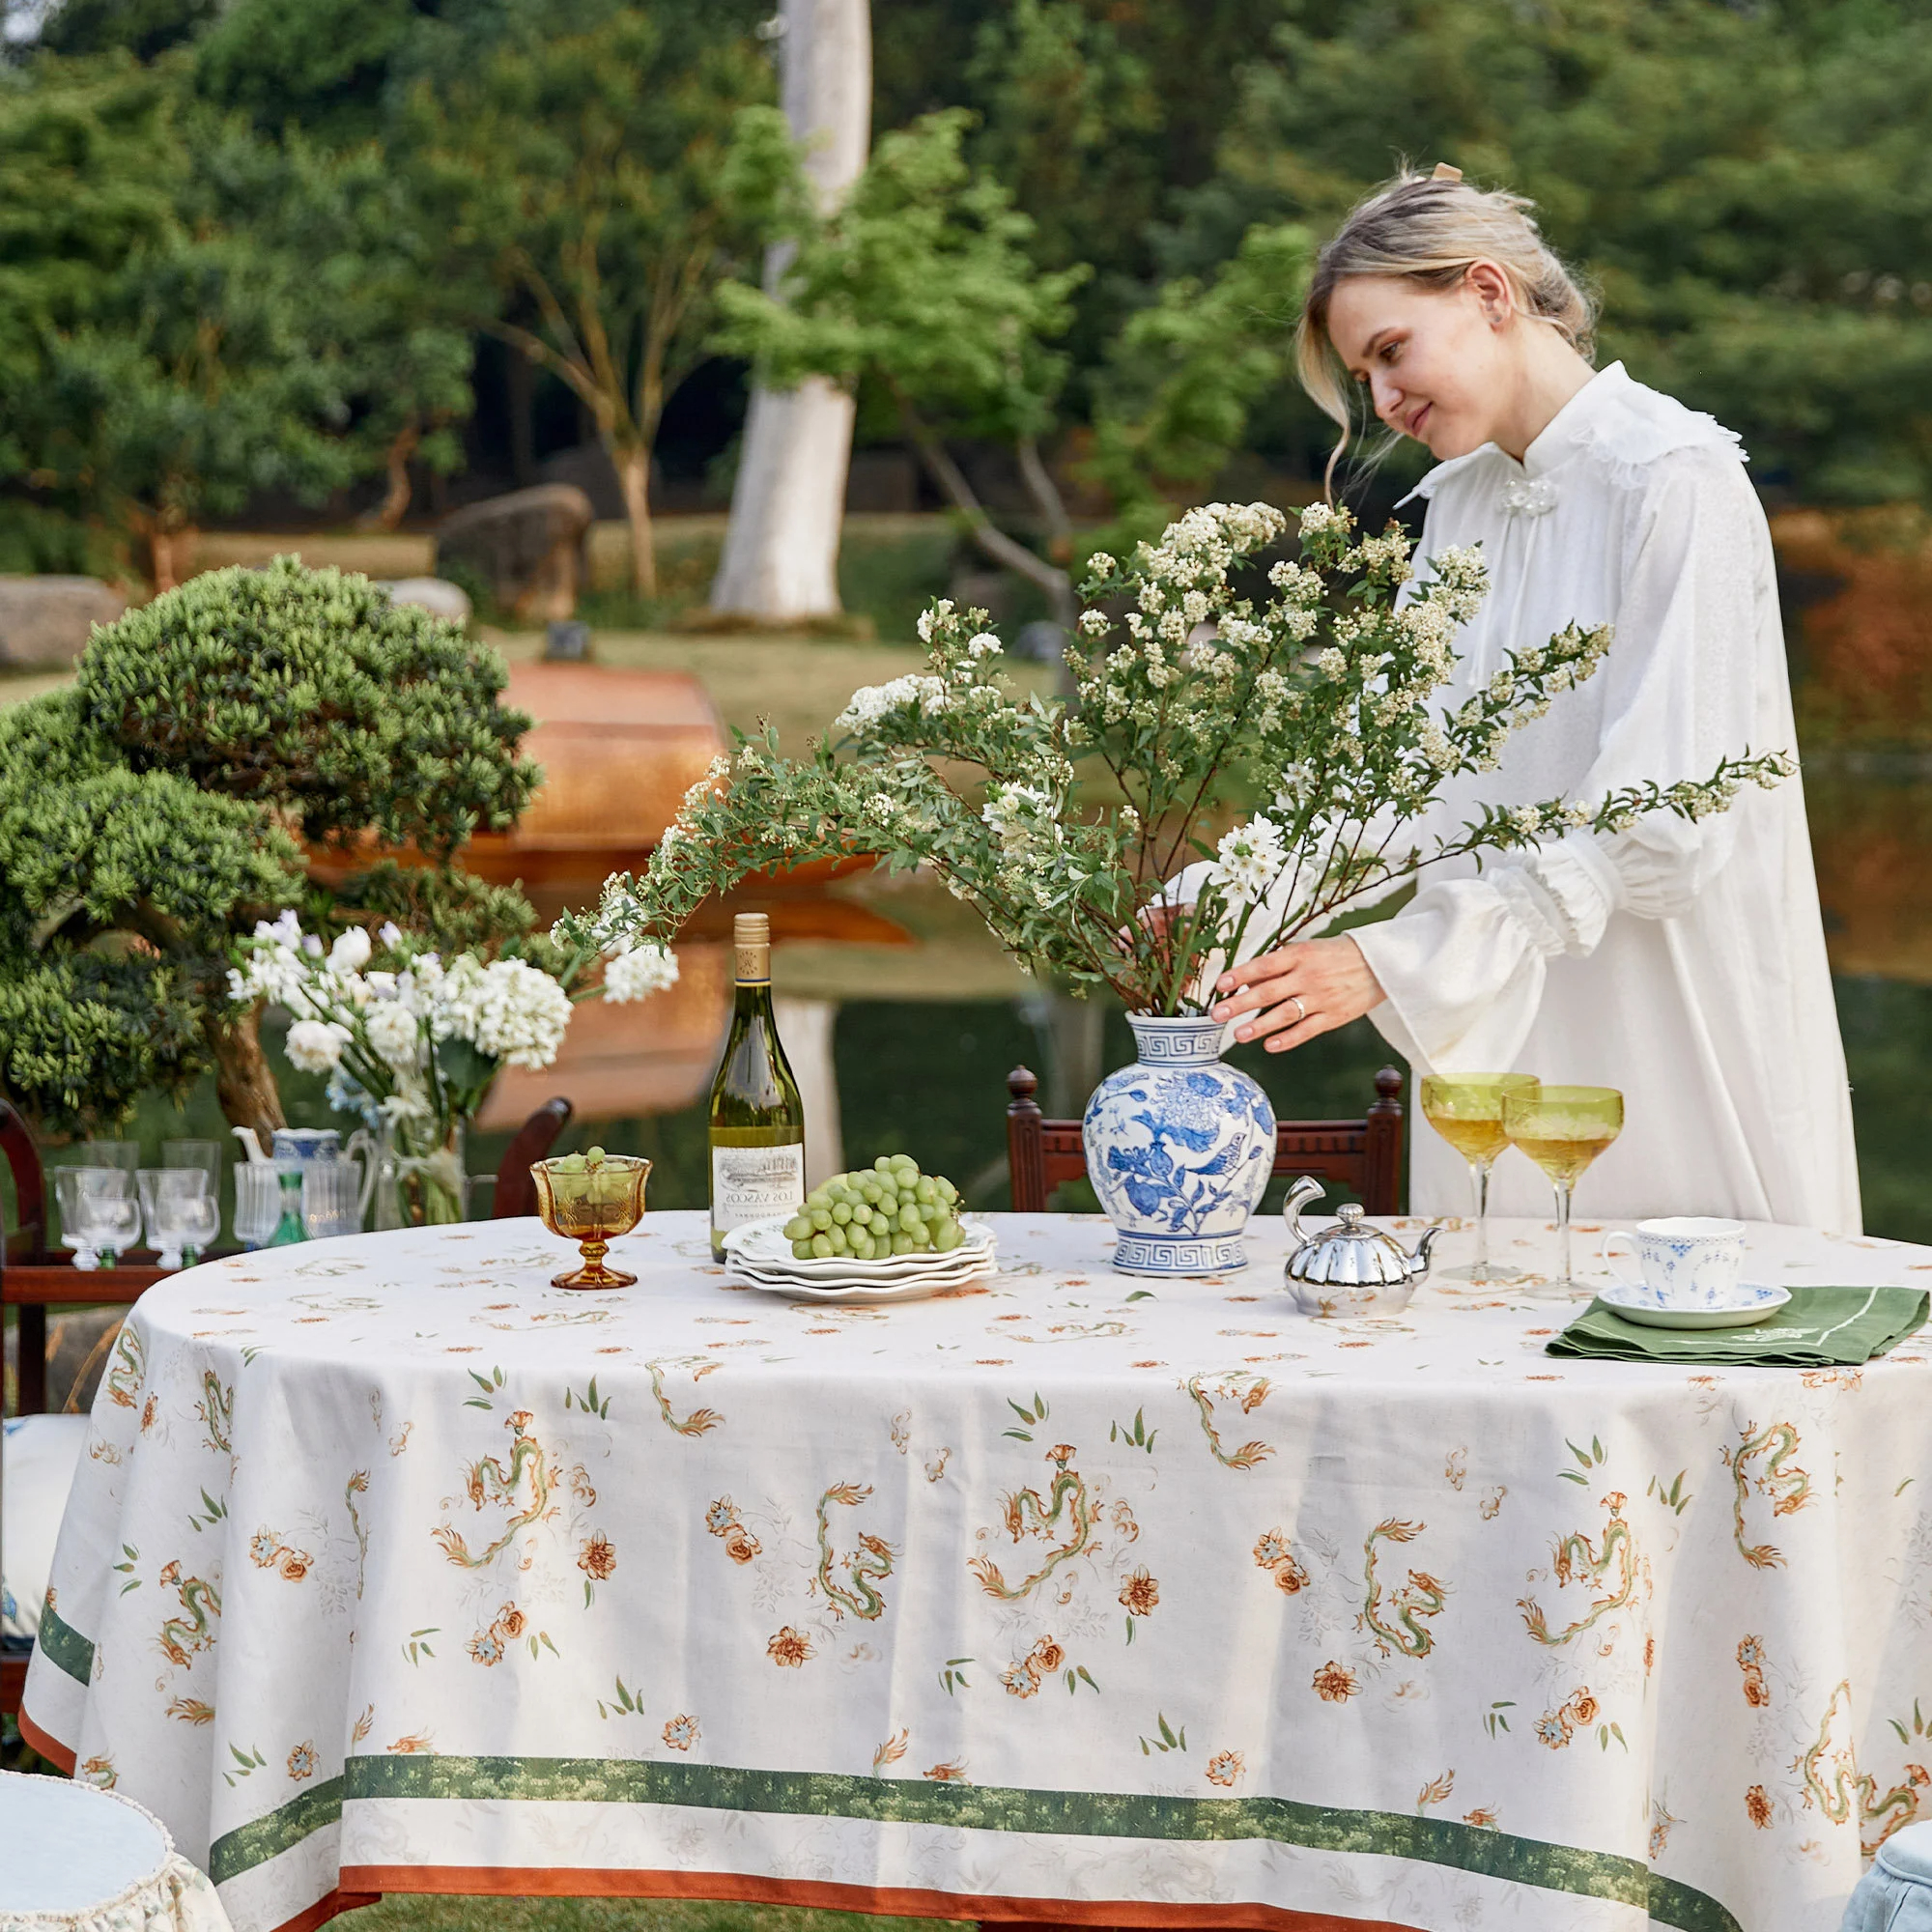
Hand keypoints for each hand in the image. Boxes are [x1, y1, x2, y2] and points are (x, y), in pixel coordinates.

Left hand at [1209, 935, 1384, 1051]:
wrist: (1381, 963)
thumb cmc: (1336, 954)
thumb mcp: (1308, 950)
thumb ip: (1278, 966)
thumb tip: (1247, 982)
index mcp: (1300, 955)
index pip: (1264, 965)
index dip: (1241, 975)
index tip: (1220, 984)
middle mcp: (1309, 976)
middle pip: (1268, 992)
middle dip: (1240, 1004)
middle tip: (1217, 1014)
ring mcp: (1322, 998)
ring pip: (1285, 1014)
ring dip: (1259, 1026)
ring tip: (1238, 1035)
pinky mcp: (1333, 1016)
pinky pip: (1307, 1030)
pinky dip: (1287, 1039)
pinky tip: (1269, 1046)